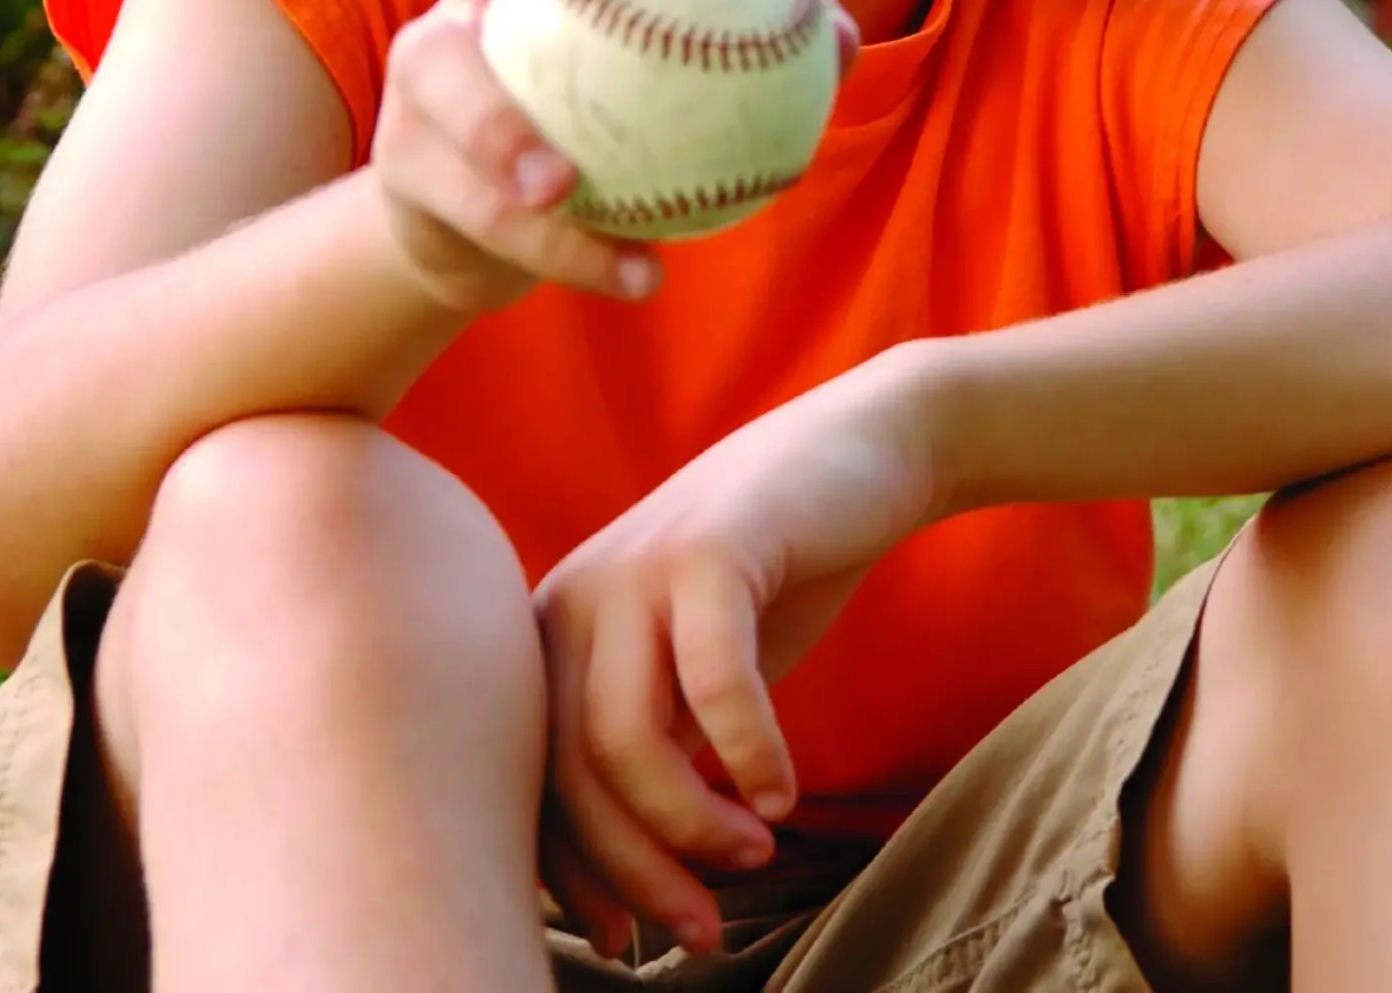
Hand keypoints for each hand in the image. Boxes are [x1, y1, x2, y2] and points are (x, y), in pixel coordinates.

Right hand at [372, 0, 858, 312]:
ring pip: (438, 68)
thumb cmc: (622, 125)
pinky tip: (639, 276)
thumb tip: (839, 42)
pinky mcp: (403, 158)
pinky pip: (472, 204)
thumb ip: (763, 54)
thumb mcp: (697, 84)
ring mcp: (428, 59)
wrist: (495, 226)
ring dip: (497, 126)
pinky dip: (560, 249)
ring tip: (560, 183)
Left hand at [534, 349, 936, 958]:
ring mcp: (636, 567)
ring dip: (691, 826)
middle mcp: (573, 596)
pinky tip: (782, 793)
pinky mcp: (709, 550)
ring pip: (625, 740)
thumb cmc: (773, 578)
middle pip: (572, 774)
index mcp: (554, 631)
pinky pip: (712, 684)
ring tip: (753, 853)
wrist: (859, 453)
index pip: (532, 780)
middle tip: (705, 928)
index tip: (632, 939)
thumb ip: (654, 753)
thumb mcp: (691, 675)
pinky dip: (750, 756)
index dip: (576, 875)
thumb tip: (630, 893)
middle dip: (638, 872)